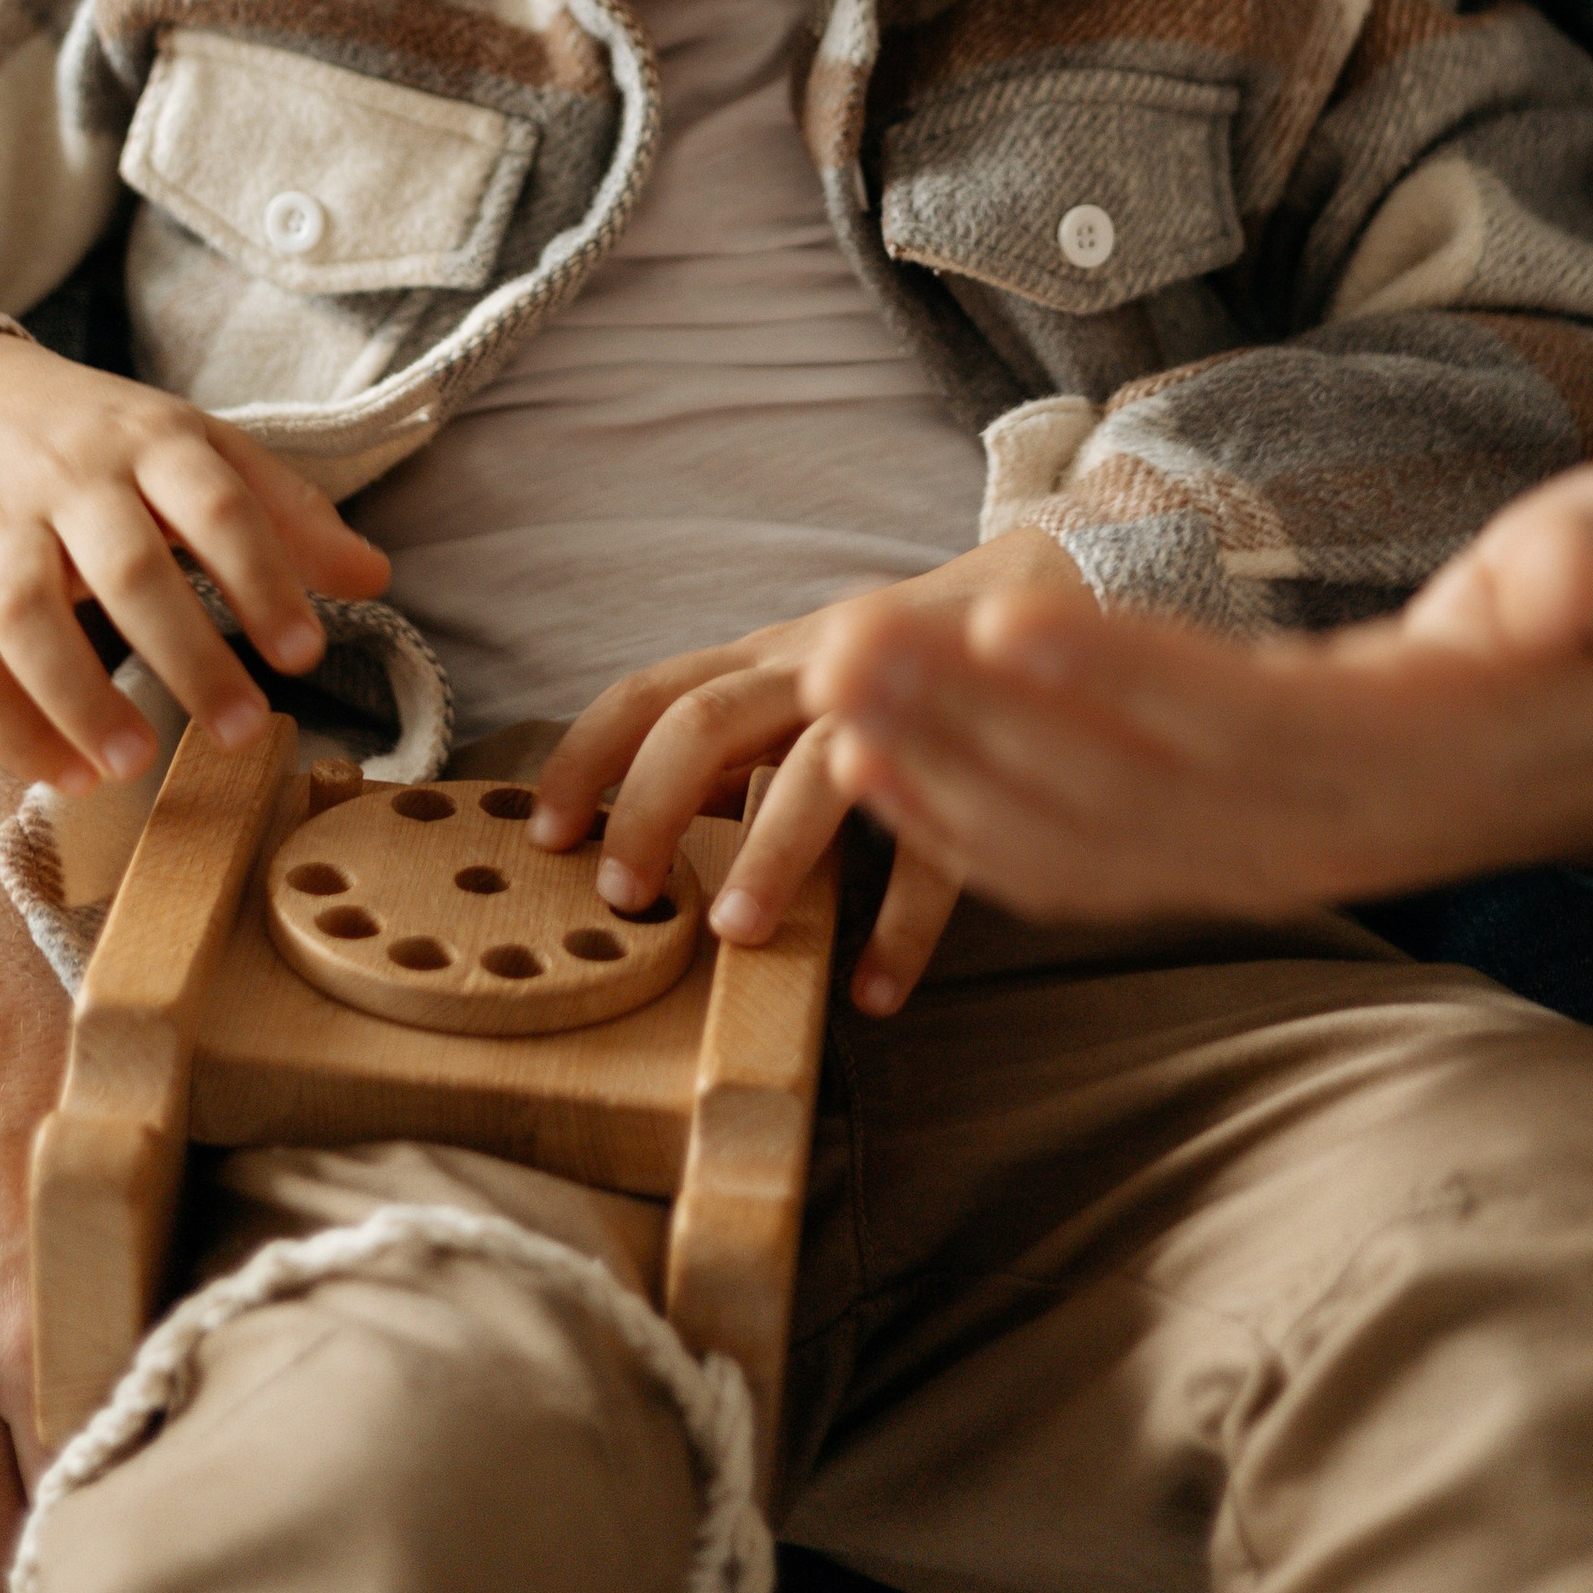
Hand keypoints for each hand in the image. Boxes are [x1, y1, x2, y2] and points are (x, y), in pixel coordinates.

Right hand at [0, 332, 388, 792]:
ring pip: (27, 618)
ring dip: (80, 700)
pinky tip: (65, 777)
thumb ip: (286, 512)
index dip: (264, 578)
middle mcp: (74, 478)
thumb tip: (376, 579)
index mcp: (155, 440)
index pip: (219, 505)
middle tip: (244, 733)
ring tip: (136, 765)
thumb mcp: (201, 448)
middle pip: (128, 568)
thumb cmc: (107, 441)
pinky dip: (10, 729)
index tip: (305, 654)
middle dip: (188, 655)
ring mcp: (0, 527)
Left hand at [527, 531, 1093, 1016]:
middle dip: (655, 805)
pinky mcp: (974, 757)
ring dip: (772, 855)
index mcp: (764, 661)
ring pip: (816, 771)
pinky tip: (872, 992)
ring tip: (741, 939)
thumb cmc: (900, 667)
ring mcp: (892, 712)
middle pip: (710, 719)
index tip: (545, 833)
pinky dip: (900, 926)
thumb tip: (634, 826)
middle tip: (625, 895)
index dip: (587, 757)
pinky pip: (935, 846)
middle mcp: (814, 672)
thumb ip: (736, 741)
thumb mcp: (805, 688)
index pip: (651, 693)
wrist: (1048, 601)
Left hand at [802, 466, 1592, 928]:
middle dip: (974, 720)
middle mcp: (1328, 832)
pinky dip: (965, 828)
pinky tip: (870, 770)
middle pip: (1128, 791)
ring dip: (941, 767)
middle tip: (843, 644)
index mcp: (1421, 754)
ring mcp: (1266, 860)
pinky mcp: (1220, 858)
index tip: (998, 621)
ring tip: (826, 686)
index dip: (1123, 680)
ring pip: (1080, 837)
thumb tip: (1574, 571)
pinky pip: (1077, 866)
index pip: (1249, 727)